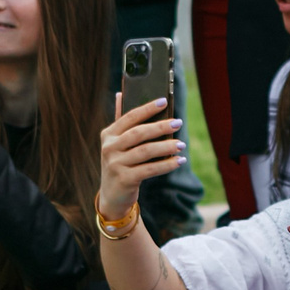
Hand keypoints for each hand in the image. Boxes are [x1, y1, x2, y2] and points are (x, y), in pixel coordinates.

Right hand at [100, 96, 185, 214]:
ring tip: (182, 144)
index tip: (164, 101)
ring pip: (146, 151)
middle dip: (160, 127)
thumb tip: (120, 94)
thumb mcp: (117, 144)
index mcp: (108, 134)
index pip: (129, 117)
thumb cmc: (120, 164)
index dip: (147, 108)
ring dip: (166, 147)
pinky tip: (179, 160)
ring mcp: (116, 164)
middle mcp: (110, 148)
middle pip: (139, 133)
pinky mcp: (125, 179)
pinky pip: (150, 169)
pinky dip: (166, 164)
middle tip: (178, 123)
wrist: (112, 196)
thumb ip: (121, 121)